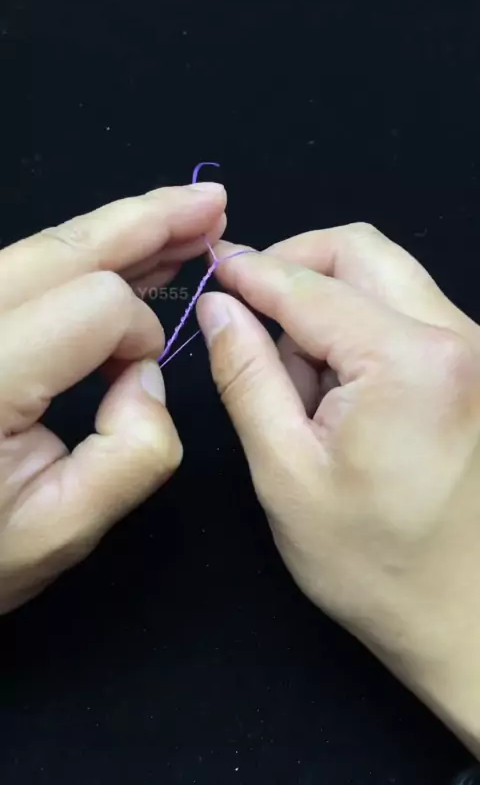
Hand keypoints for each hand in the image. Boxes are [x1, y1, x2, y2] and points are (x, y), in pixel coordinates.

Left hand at [0, 181, 225, 613]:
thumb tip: (145, 374)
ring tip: (180, 220)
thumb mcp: (60, 531)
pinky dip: (81, 257)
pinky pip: (24, 271)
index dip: (140, 334)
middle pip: (63, 247)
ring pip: (40, 248)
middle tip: (211, 204)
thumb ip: (132, 454)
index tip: (138, 384)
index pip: (94, 306)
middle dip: (146, 221)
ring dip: (117, 231)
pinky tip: (122, 252)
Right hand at [197, 224, 479, 755]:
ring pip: (385, 278)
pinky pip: (407, 314)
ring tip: (299, 379)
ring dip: (329, 302)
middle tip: (249, 306)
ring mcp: (476, 352)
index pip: (310, 285)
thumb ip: (247, 376)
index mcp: (410, 363)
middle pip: (363, 251)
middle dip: (296, 264)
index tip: (212, 268)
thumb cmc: (376, 565)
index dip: (251, 272)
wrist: (465, 616)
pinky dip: (360, 328)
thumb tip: (220, 309)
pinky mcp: (475, 369)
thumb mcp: (286, 472)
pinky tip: (337, 388)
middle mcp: (458, 340)